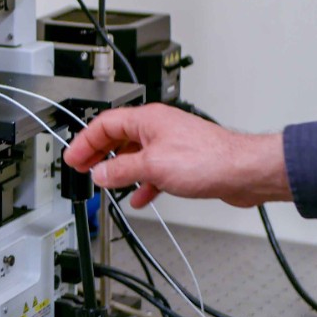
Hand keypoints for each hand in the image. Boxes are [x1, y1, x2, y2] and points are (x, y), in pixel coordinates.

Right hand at [63, 103, 291, 208]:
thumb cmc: (208, 159)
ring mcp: (170, 144)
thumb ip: (120, 170)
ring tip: (105, 183)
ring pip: (135, 155)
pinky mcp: (182, 161)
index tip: (73, 158)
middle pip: (117, 138)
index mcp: (147, 119)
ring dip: (119, 170)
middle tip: (83, 168)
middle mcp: (157, 128)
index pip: (104, 124)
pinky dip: (142, 182)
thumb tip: (99, 173)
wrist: (243, 171)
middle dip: (99, 154)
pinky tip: (138, 196)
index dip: (85, 141)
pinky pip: (153, 170)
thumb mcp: (152, 166)